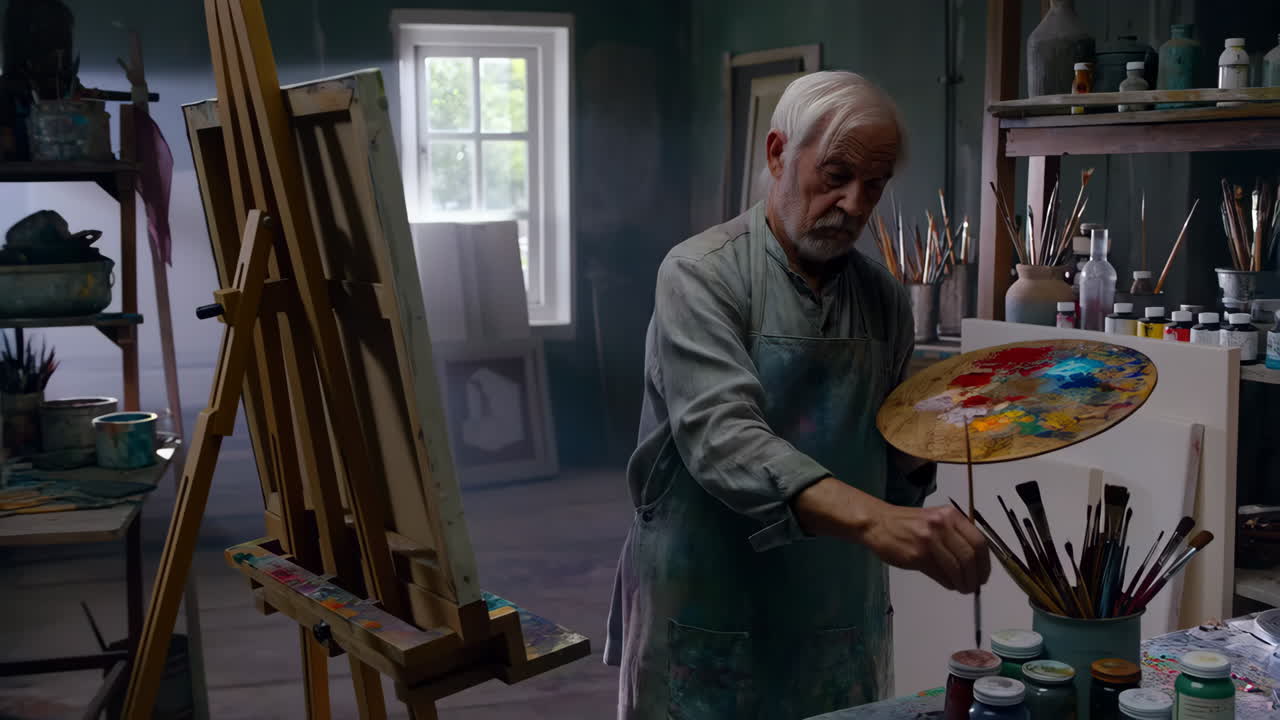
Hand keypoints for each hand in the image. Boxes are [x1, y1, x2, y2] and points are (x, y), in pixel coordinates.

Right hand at [792, 478, 990, 593]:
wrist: (878, 523)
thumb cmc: (908, 523)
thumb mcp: (935, 520)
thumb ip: (954, 535)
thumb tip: (974, 564)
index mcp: (950, 516)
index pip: (978, 542)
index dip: (985, 563)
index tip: (984, 575)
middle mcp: (942, 525)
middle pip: (970, 556)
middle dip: (976, 576)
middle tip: (974, 586)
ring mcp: (929, 540)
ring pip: (957, 568)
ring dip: (963, 583)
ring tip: (962, 588)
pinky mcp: (917, 556)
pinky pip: (940, 574)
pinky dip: (948, 583)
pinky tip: (949, 584)